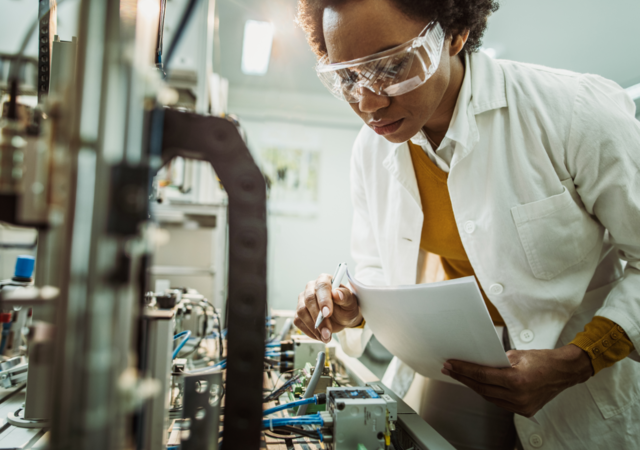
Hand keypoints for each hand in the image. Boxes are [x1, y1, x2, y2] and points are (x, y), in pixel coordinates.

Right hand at [294, 273, 362, 342]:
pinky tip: (320, 336)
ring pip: (301, 312)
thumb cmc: (346, 306)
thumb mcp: (351, 302)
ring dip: (313, 327)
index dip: (323, 300)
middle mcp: (311, 288)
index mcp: (324, 280)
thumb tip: (336, 293)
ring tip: (326, 337)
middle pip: (309, 300)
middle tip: (328, 332)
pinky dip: (309, 331)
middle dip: (318, 319)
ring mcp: (303, 300)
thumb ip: (345, 297)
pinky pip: (298, 321)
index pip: (322, 287)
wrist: (343, 317)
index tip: (327, 314)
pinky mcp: (299, 312)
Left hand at [441, 344, 592, 416]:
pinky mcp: (524, 410)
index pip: (482, 376)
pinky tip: (478, 385)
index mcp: (517, 380)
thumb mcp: (517, 354)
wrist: (564, 372)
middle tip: (450, 369)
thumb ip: (497, 361)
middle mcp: (519, 396)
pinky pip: (499, 402)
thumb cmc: (543, 360)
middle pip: (482, 388)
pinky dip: (488, 393)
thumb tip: (478, 362)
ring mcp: (522, 406)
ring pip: (489, 397)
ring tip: (461, 376)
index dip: (464, 370)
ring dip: (474, 386)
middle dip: (464, 378)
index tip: (451, 365)